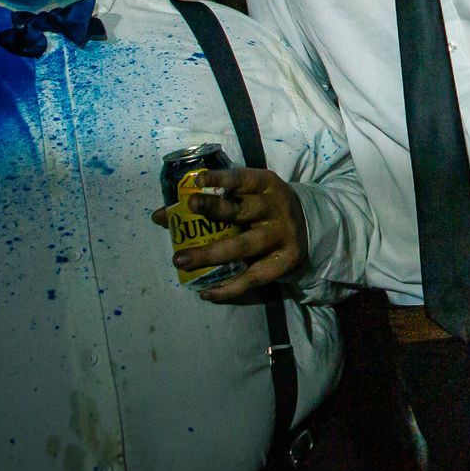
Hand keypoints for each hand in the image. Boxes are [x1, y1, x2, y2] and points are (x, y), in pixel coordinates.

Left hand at [149, 168, 307, 301]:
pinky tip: (207, 292)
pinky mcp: (285, 261)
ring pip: (245, 245)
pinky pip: (254, 277)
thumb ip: (208, 203)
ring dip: (212, 253)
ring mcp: (282, 235)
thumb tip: (160, 216)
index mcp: (265, 186)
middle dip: (215, 208)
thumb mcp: (246, 197)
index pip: (242, 178)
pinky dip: (230, 287)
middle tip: (190, 207)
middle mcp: (275, 208)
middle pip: (242, 210)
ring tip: (181, 259)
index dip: (221, 178)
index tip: (198, 181)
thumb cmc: (264, 210)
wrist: (309, 228)